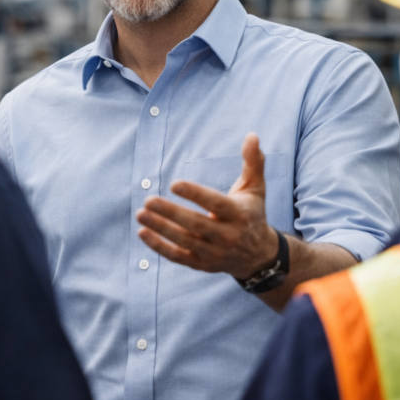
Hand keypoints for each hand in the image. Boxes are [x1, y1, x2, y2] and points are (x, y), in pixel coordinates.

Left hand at [136, 133, 278, 278]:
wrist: (258, 255)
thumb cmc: (252, 213)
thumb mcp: (256, 188)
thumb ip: (253, 161)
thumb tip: (252, 135)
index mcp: (238, 214)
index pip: (215, 203)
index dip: (195, 194)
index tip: (174, 184)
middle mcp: (227, 235)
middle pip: (196, 224)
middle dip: (170, 213)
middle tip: (148, 200)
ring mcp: (213, 252)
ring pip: (184, 241)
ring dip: (161, 228)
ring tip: (141, 213)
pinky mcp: (202, 264)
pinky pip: (178, 256)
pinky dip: (159, 247)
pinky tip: (142, 232)